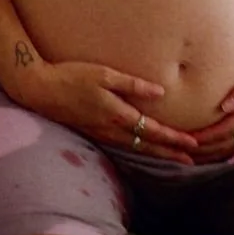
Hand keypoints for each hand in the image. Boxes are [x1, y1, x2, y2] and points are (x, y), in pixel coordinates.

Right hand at [12, 58, 198, 165]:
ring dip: (156, 153)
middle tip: (192, 160)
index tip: (193, 144)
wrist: (40, 90)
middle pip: (147, 146)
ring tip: (173, 157)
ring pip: (136, 148)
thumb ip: (132, 85)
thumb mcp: (104, 74)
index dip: (174, 139)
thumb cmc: (72, 76)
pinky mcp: (94, 132)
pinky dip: (138, 149)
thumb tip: (160, 93)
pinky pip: (123, 145)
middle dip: (170, 153)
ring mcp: (102, 134)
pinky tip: (143, 147)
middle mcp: (111, 130)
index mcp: (117, 115)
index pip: (152, 132)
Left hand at [190, 40, 233, 157]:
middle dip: (204, 150)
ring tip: (194, 156)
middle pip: (227, 143)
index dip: (205, 137)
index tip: (186, 140)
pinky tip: (217, 149)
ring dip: (214, 153)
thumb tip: (226, 105)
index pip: (225, 130)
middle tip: (181, 153)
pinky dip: (227, 148)